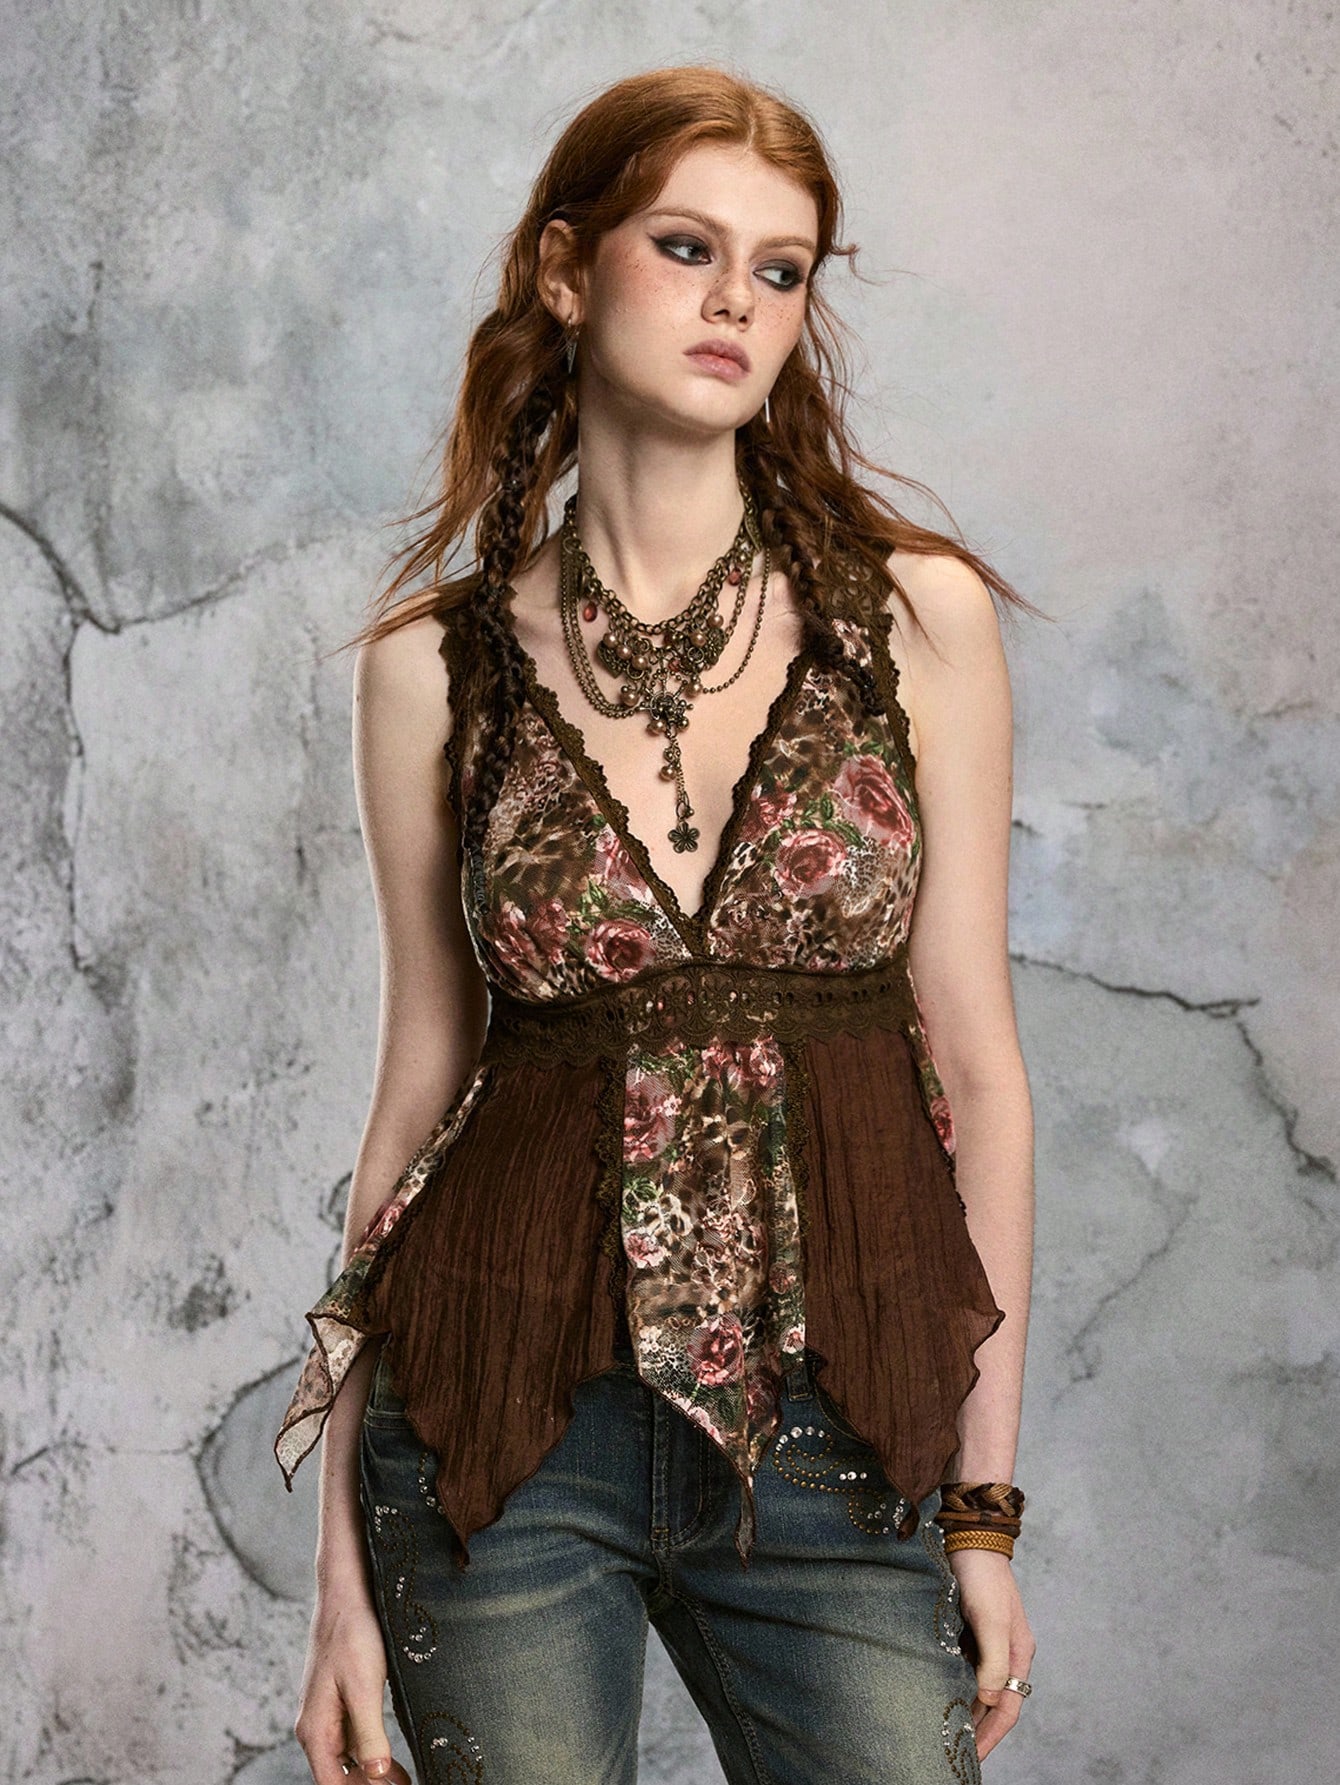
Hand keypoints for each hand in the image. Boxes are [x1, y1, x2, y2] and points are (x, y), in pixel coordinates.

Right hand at [295, 1593, 412, 1784]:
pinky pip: (354, 1737)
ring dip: (374, 1773)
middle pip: (340, 1775)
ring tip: (405, 1781)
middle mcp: (316, 1727)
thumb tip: (377, 1773)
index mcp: (315, 1730)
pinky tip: (395, 1761)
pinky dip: (373, 1751)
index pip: (332, 1784)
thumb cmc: (353, 1635)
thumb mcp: (364, 1687)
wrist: (346, 1593)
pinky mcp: (340, 1699)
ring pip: (349, 1758)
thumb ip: (369, 1734)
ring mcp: (327, 1713)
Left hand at [948, 1549, 1034, 1760]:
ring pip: (979, 1688)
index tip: (972, 1761)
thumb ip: (993, 1660)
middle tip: (957, 1757)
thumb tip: (990, 1700)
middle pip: (995, 1704)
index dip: (991, 1737)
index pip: (1007, 1708)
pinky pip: (965, 1669)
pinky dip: (956, 1687)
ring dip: (967, 1711)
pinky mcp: (969, 1631)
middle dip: (980, 1732)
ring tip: (947, 1736)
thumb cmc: (981, 1575)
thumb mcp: (989, 1618)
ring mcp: (987, 1642)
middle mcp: (1006, 1652)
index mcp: (1018, 1653)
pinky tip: (939, 1697)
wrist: (968, 1536)